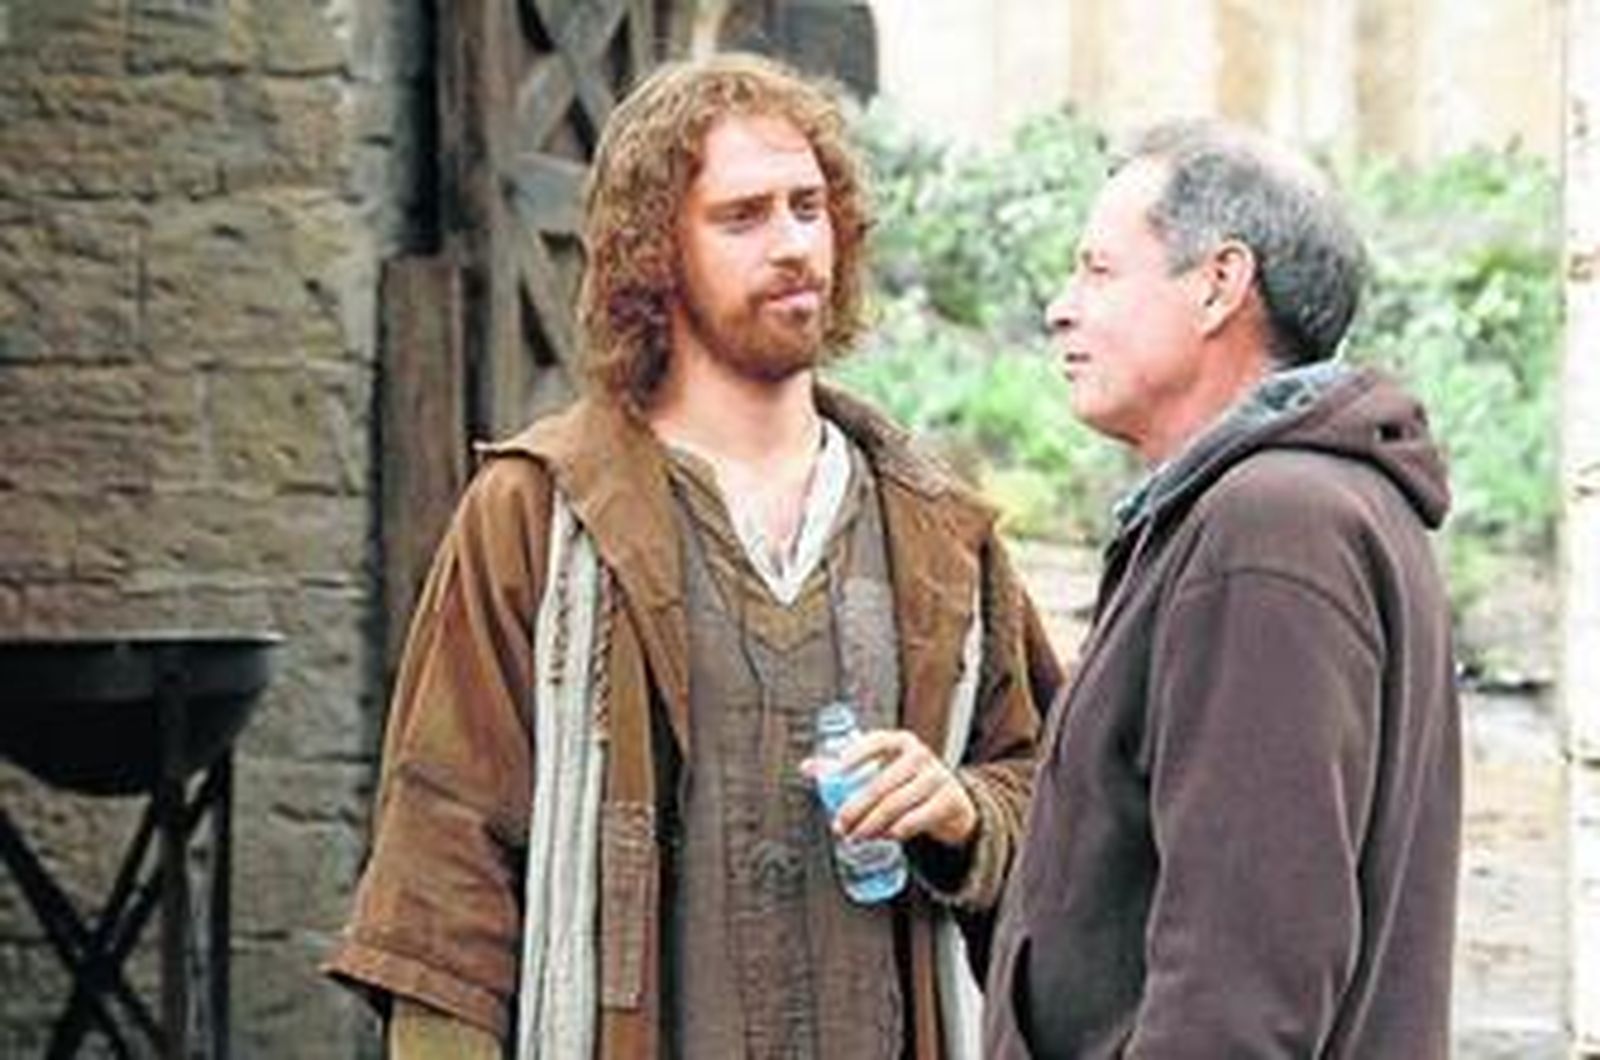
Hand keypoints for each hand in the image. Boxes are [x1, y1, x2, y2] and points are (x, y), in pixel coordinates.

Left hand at [802, 729, 977, 847]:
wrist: (950, 800)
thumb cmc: (906, 781)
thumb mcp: (880, 768)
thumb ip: (844, 767)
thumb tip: (807, 767)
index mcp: (900, 741)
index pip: (875, 742)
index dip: (854, 756)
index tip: (836, 774)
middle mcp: (919, 755)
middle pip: (880, 785)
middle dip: (855, 809)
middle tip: (840, 825)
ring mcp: (936, 777)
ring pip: (895, 805)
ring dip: (871, 825)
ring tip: (856, 836)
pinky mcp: (947, 801)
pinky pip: (915, 820)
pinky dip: (895, 831)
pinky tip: (883, 837)